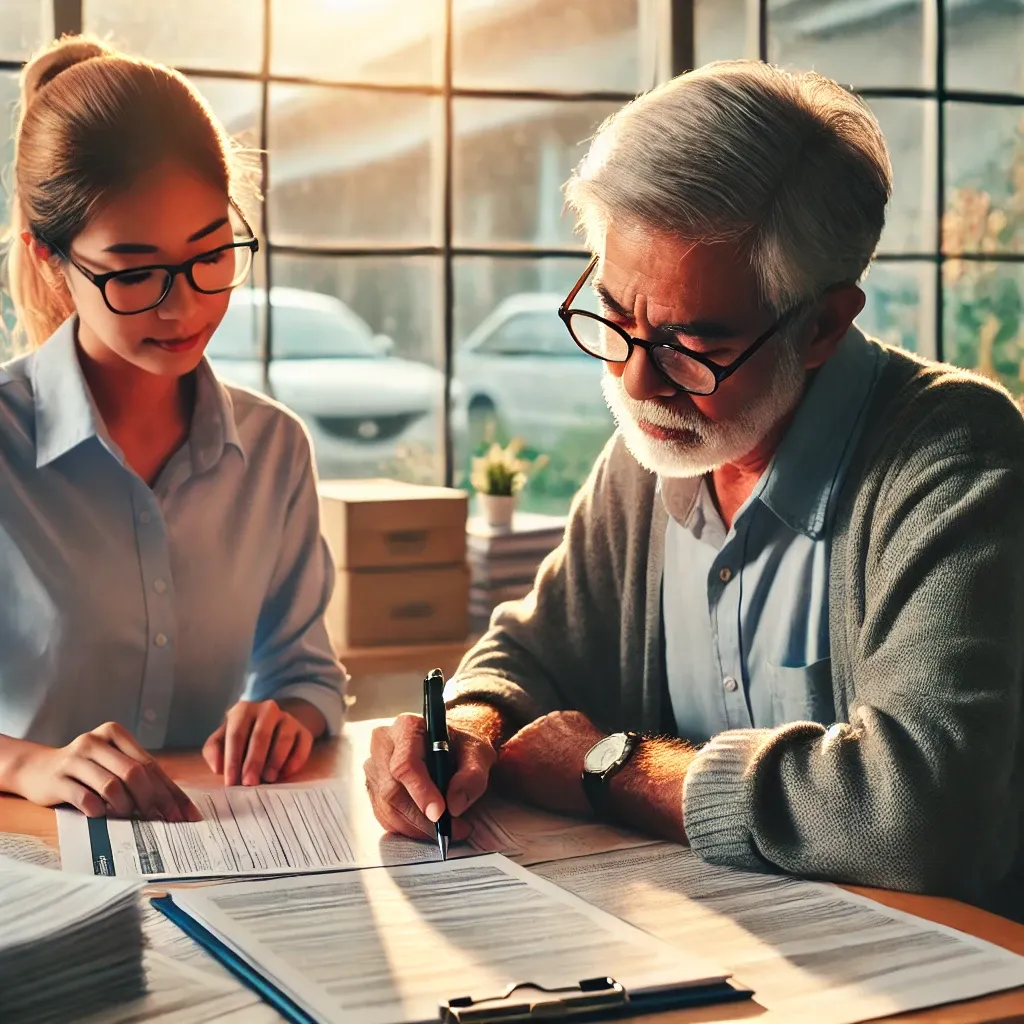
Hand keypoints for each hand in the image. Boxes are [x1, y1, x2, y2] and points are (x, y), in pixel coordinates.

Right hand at [12, 722, 200, 820]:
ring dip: (125, 806)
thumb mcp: (112, 764)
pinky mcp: (57, 779)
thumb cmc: (85, 770)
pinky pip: (84, 797)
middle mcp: (96, 741)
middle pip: (134, 772)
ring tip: (128, 816)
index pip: (150, 764)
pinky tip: (101, 815)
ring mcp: (74, 758)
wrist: (36, 769)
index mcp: (115, 734)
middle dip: (152, 800)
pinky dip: (98, 810)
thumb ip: (138, 776)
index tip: (184, 813)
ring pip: (112, 785)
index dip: (169, 790)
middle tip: (162, 819)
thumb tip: (173, 805)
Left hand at [203, 699, 320, 785]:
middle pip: (260, 736)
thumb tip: (218, 767)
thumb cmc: (242, 736)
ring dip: (275, 761)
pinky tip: (285, 774)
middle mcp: (268, 710)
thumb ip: (214, 750)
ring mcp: (288, 719)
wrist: (274, 724)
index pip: (236, 735)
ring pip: (284, 739)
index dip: (233, 760)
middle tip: (249, 783)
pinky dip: (294, 761)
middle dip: (254, 762)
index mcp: (244, 710)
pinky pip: (302, 746)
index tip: (230, 782)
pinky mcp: (304, 731)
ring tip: (268, 779)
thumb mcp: (223, 738)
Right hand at [363, 712, 496, 841]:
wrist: (448, 744)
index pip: (406, 764)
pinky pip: (384, 816)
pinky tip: (429, 827)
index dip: (421, 792)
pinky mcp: (373, 787)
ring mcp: (374, 767)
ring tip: (447, 830)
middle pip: (392, 790)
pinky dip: (408, 828)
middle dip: (422, 818)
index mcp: (407, 727)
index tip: (440, 814)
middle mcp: (383, 744)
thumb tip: (454, 805)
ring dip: (417, 827)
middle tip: (452, 830)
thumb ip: (472, 776)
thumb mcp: (478, 752)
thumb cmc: (461, 745)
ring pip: (386, 807)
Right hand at [493, 710, 604, 816]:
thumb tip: (510, 775)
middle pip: (522, 740)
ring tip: (565, 759)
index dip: (515, 766)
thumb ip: (515, 779)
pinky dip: (567, 734)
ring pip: (542, 730)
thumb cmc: (569, 791)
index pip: (504, 757)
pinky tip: (577, 748)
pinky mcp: (568, 715)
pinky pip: (562, 724)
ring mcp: (547, 720)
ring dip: (548, 741)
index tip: (524, 773)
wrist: (603, 775)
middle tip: (547, 767)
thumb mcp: (533, 794)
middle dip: (531, 751)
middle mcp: (525, 732)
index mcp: (512, 754)